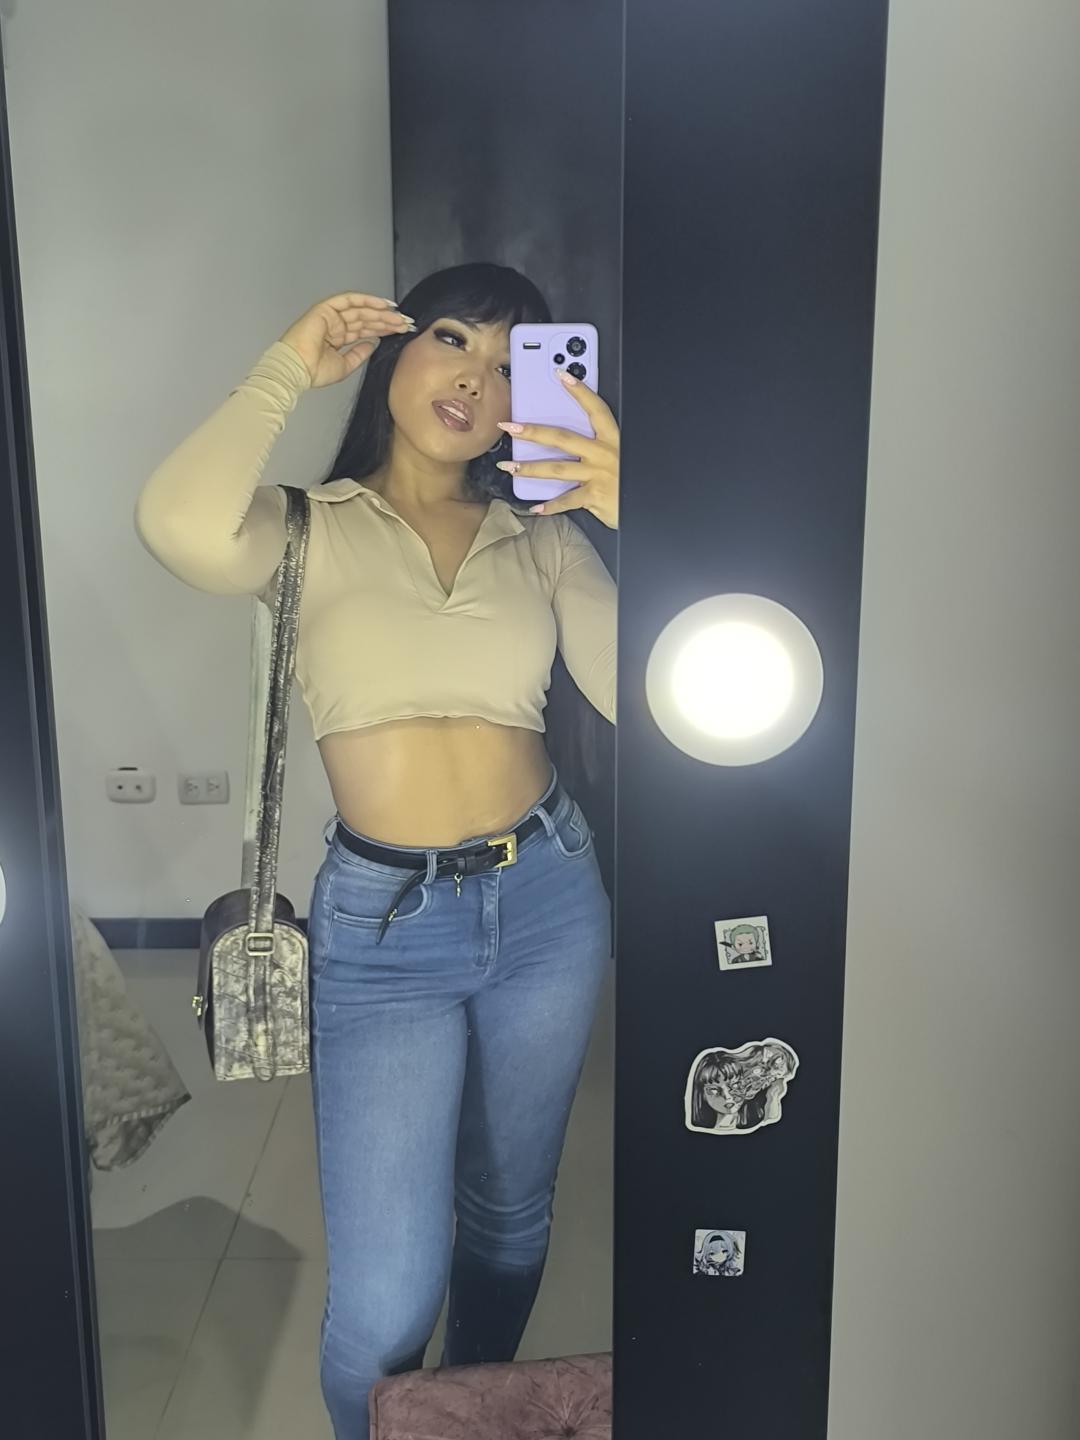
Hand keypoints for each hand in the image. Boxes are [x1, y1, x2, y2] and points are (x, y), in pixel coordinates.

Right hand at [277, 291, 415, 388]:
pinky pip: (349, 300)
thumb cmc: (313, 371)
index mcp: (337, 338)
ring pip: (360, 309)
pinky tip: (382, 304)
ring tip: (398, 317)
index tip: (400, 330)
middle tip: (405, 323)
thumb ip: (359, 354)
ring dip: (380, 312)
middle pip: (365, 319)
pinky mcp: (325, 308)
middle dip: (386, 320)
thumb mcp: (345, 365)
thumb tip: (372, 344)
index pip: (365, 330)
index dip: (383, 329)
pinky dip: (366, 300)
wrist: (296, 370)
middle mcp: (335, 325)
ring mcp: (330, 316)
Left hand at [495, 371, 619, 528]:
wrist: (647, 505)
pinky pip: (567, 500)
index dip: (579, 391)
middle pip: (563, 438)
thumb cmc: (629, 481)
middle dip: (533, 432)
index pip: (595, 409)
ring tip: (509, 466)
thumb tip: (569, 447)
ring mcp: (598, 475)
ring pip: (557, 468)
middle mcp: (603, 454)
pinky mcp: (595, 496)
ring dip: (530, 468)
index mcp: (612, 440)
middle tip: (510, 427)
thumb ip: (597, 450)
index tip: (561, 375)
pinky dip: (550, 506)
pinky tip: (535, 508)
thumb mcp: (619, 456)